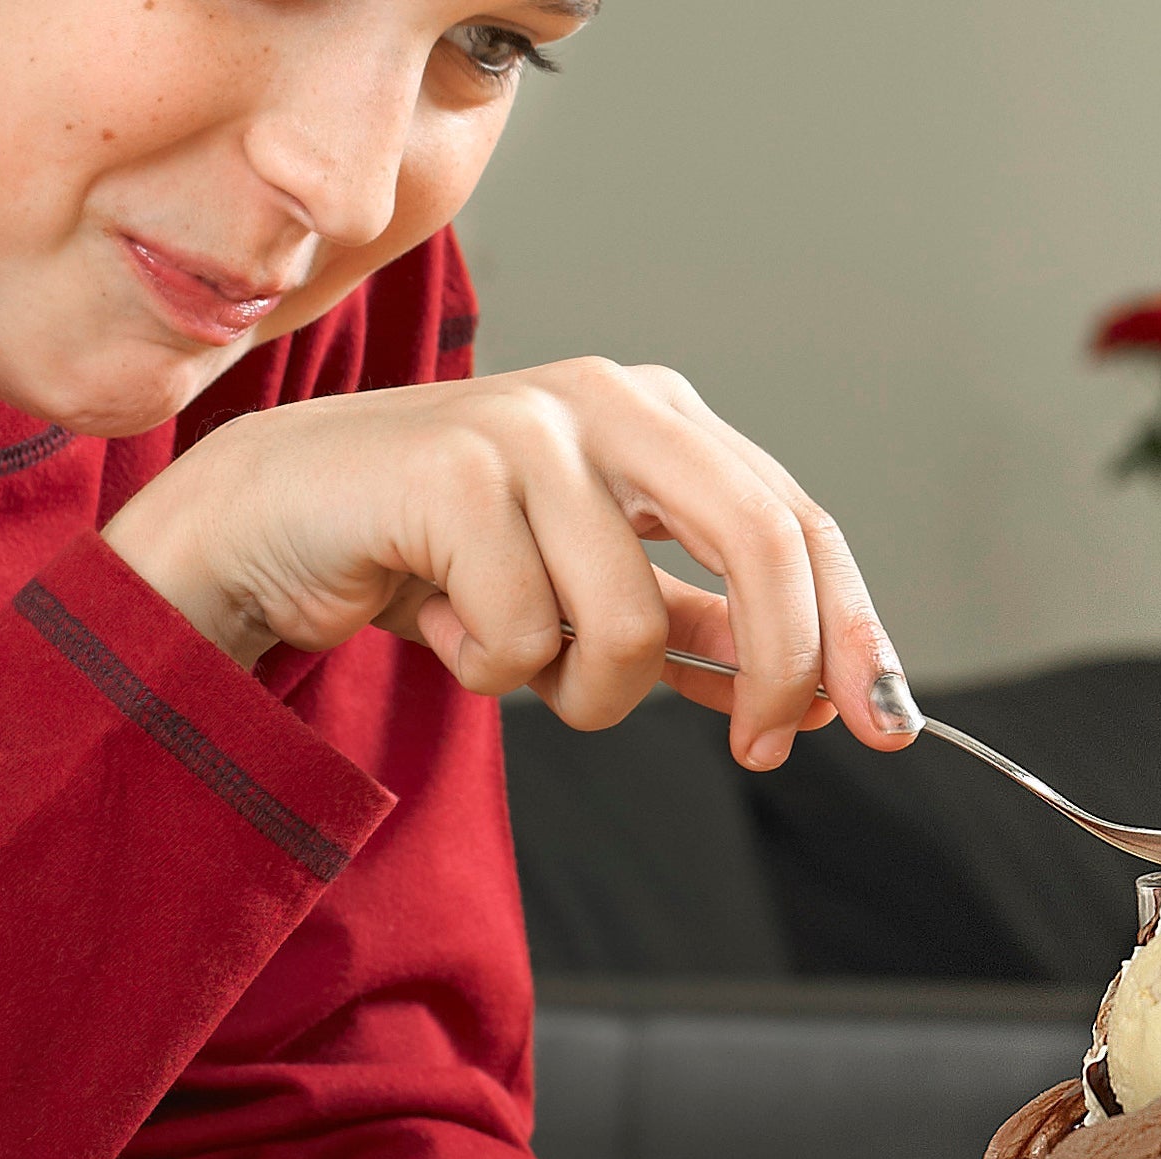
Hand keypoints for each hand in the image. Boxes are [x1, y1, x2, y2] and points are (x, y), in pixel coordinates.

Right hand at [103, 357, 924, 770]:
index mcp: (663, 419)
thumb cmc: (443, 558)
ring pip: (630, 626)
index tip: (885, 720)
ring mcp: (532, 428)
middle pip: (764, 545)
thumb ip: (702, 632)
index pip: (799, 522)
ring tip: (508, 649)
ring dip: (577, 688)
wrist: (275, 523)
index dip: (850, 627)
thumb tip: (823, 695)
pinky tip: (438, 614)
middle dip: (780, 669)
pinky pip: (525, 638)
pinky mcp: (454, 472)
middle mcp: (611, 403)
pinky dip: (488, 666)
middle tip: (762, 752)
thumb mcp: (595, 597)